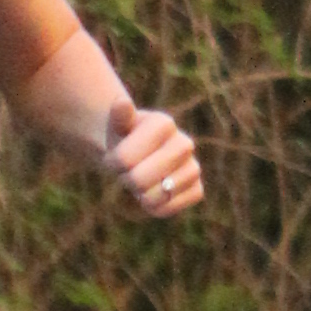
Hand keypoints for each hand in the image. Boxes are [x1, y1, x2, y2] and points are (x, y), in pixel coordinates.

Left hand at [103, 93, 204, 217]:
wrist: (139, 155)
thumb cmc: (125, 139)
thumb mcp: (117, 126)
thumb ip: (118, 116)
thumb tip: (121, 102)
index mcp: (164, 123)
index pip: (124, 159)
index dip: (113, 163)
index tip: (116, 156)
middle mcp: (185, 144)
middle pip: (138, 180)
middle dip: (127, 179)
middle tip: (130, 171)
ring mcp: (193, 168)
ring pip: (155, 196)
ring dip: (140, 194)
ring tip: (143, 180)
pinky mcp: (196, 190)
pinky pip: (169, 209)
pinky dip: (155, 207)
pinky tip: (154, 193)